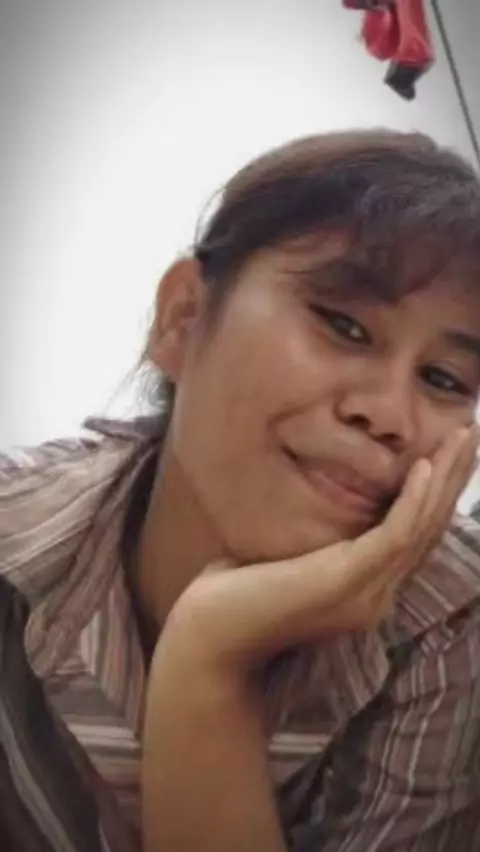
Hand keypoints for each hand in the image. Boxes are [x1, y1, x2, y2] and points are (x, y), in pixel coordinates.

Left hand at [163, 426, 477, 674]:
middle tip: (471, 433)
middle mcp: (377, 594)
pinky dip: (412, 499)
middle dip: (454, 476)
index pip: (417, 535)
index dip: (438, 492)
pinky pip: (395, 535)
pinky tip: (424, 467)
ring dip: (445, 478)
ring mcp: (367, 592)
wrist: (208, 639)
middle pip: (431, 527)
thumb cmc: (235, 595)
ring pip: (422, 526)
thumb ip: (316, 539)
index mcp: (366, 589)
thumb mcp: (287, 557)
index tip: (450, 451)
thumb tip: (320, 500)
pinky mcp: (348, 581)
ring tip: (462, 436)